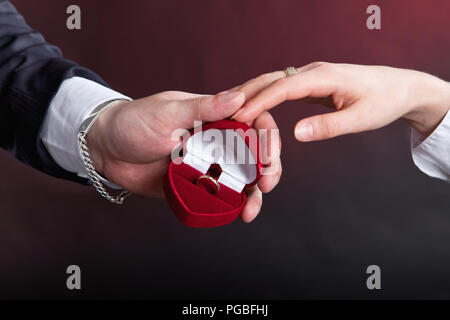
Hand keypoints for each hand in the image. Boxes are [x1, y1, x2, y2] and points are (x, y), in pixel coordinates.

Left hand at [86, 90, 280, 222]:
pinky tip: (239, 213)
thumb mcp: (168, 112)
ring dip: (255, 193)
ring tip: (252, 209)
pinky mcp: (197, 184)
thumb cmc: (134, 122)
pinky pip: (221, 196)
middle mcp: (217, 140)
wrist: (106, 151)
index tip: (270, 154)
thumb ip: (203, 108)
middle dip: (268, 169)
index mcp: (215, 116)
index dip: (268, 136)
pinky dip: (233, 205)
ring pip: (242, 178)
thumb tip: (239, 99)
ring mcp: (208, 164)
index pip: (254, 120)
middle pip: (255, 153)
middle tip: (267, 183)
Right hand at [231, 62, 449, 140]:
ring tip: (229, 112)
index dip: (259, 101)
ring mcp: (310, 76)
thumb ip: (329, 127)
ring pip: (273, 82)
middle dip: (245, 95)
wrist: (400, 88)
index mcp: (323, 77)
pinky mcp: (311, 83)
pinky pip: (281, 88)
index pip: (283, 87)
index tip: (239, 117)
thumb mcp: (360, 119)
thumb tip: (296, 133)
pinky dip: (263, 97)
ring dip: (251, 95)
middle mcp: (313, 72)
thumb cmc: (384, 102)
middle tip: (222, 114)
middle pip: (271, 79)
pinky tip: (253, 109)